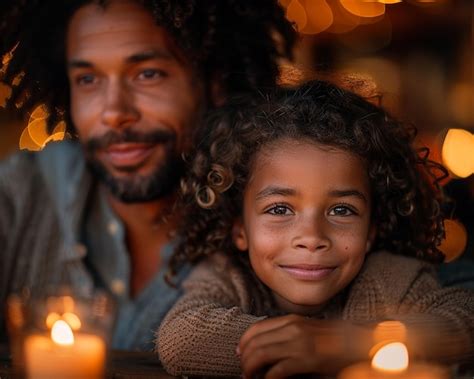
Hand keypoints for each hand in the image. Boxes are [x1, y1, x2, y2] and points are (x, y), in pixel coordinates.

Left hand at [238, 315, 370, 378]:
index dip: (244, 342)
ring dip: (251, 369)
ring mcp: (298, 343)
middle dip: (244, 359)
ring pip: (261, 355)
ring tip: (250, 378)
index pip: (256, 328)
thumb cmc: (334, 339)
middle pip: (255, 343)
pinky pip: (277, 371)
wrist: (360, 342)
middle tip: (243, 371)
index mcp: (291, 320)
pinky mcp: (306, 359)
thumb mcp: (307, 329)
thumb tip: (267, 345)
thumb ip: (288, 332)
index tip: (240, 353)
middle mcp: (292, 328)